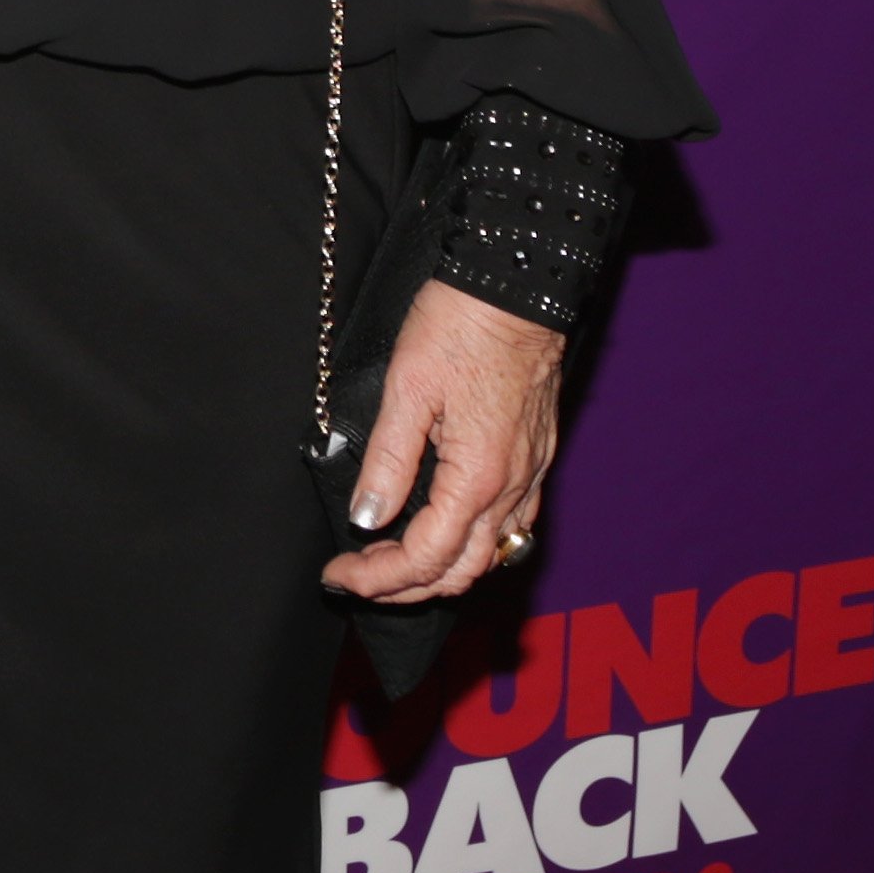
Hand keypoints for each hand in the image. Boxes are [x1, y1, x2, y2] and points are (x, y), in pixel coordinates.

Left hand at [320, 281, 562, 608]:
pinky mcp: (537, 458)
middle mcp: (512, 488)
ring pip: (491, 555)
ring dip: (440, 571)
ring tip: (391, 562)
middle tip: (356, 576)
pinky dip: (474, 545)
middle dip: (405, 587)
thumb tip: (367, 519)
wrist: (516, 285)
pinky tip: (445, 531)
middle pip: (461, 571)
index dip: (377, 578)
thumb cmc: (460, 325)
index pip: (424, 558)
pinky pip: (512, 526)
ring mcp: (531, 475)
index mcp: (477, 478)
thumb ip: (389, 461)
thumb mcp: (407, 388)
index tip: (337, 574)